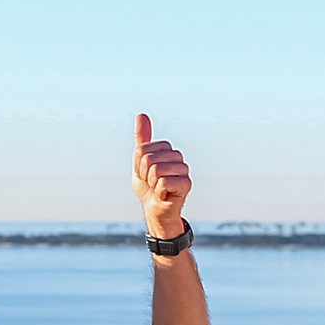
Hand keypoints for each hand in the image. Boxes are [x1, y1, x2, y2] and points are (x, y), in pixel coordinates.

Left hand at [131, 113, 191, 237]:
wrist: (154, 209)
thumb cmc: (148, 186)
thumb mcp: (139, 161)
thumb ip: (142, 139)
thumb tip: (141, 115)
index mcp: (167, 150)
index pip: (143, 150)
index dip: (138, 164)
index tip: (144, 173)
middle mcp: (177, 157)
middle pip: (149, 159)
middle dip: (144, 174)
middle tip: (151, 182)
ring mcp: (183, 170)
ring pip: (156, 170)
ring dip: (151, 183)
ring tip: (157, 188)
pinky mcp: (186, 184)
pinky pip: (164, 182)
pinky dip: (158, 191)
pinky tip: (163, 194)